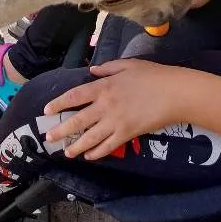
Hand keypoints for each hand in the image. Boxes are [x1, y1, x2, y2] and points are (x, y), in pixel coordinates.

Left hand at [43, 60, 186, 160]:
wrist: (173, 93)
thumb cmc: (153, 75)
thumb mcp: (129, 65)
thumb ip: (108, 67)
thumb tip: (91, 71)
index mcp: (104, 86)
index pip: (75, 96)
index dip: (59, 103)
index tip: (47, 110)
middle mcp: (105, 105)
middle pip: (78, 120)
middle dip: (61, 130)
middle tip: (49, 137)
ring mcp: (115, 122)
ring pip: (90, 137)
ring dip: (76, 146)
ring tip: (67, 152)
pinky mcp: (126, 134)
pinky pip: (107, 146)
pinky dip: (97, 153)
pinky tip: (90, 156)